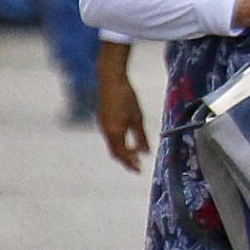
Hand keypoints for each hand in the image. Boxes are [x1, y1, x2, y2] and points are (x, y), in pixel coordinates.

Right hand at [97, 59, 148, 173]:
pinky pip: (110, 137)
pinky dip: (118, 143)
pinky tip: (127, 140)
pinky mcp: (103, 119)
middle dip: (126, 160)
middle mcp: (106, 131)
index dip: (130, 163)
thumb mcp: (137, 117)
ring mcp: (103, 125)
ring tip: (134, 155)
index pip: (122, 154)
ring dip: (122, 152)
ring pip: (112, 145)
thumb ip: (141, 136)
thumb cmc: (126, 96)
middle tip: (137, 166)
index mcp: (115, 132)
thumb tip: (146, 152)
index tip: (139, 169)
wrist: (111, 80)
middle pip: (115, 152)